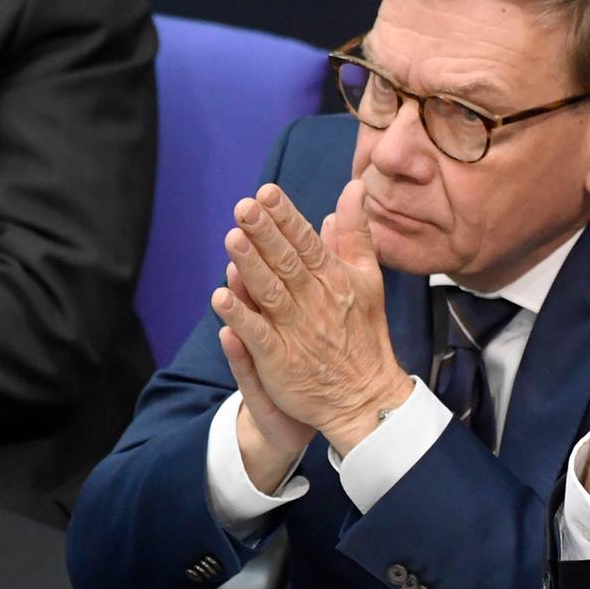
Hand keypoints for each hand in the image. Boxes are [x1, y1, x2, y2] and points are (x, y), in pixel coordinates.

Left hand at [212, 181, 411, 464]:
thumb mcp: (368, 278)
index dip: (286, 218)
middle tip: (244, 207)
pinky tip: (221, 297)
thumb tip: (352, 191)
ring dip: (251, 267)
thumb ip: (355, 235)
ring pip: (271, 293)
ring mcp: (298, 331)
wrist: (366, 397)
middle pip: (286, 263)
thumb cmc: (364, 334)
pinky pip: (259, 335)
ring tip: (232, 239)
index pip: (307, 242)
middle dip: (265, 234)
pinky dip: (241, 317)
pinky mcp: (282, 361)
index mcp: (336, 280)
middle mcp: (316, 302)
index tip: (267, 193)